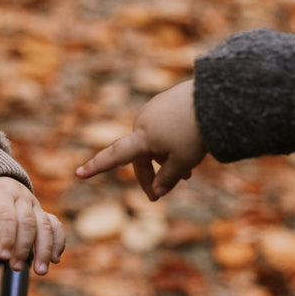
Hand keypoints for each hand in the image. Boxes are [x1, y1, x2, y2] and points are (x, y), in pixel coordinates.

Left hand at [0, 176, 65, 274]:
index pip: (6, 216)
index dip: (6, 238)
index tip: (2, 256)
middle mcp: (21, 197)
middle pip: (28, 222)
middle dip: (23, 247)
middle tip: (15, 267)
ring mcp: (34, 205)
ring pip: (45, 225)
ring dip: (44, 249)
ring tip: (40, 270)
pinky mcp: (42, 214)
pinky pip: (55, 226)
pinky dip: (58, 242)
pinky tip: (55, 259)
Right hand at [76, 79, 204, 199]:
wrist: (214, 99)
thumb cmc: (197, 134)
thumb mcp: (183, 162)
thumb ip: (167, 179)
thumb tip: (157, 191)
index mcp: (142, 138)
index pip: (115, 156)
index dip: (97, 167)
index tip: (79, 174)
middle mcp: (143, 121)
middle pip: (140, 155)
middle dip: (149, 175)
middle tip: (157, 196)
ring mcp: (155, 109)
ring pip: (154, 142)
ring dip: (164, 160)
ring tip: (187, 175)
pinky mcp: (167, 101)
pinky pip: (164, 128)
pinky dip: (171, 143)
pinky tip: (189, 148)